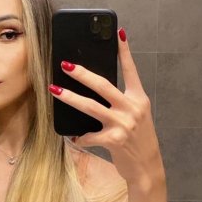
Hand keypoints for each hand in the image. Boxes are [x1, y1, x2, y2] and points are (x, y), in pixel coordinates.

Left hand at [48, 27, 165, 190]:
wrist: (147, 167)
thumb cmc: (138, 141)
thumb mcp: (137, 118)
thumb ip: (121, 105)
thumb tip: (95, 94)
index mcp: (139, 99)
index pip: (132, 71)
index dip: (124, 52)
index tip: (118, 33)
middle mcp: (132, 108)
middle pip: (102, 85)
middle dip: (82, 74)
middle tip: (66, 65)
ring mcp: (123, 124)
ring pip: (90, 107)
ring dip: (70, 98)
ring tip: (55, 90)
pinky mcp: (114, 140)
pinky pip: (89, 136)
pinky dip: (80, 138)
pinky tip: (75, 138)